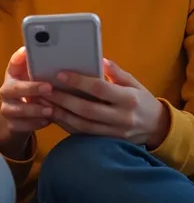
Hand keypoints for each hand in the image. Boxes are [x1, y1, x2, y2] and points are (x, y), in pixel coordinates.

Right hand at [0, 47, 53, 159]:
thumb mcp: (34, 77)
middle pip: (14, 89)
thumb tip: (38, 49)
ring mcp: (7, 109)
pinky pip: (21, 126)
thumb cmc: (32, 91)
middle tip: (49, 88)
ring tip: (51, 109)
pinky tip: (47, 121)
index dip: (19, 59)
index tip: (29, 54)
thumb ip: (37, 65)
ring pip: (17, 110)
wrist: (21, 118)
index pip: (13, 64)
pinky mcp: (12, 125)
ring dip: (34, 110)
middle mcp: (6, 91)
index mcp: (12, 76)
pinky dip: (35, 124)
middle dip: (32, 88)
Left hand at [42, 59, 170, 147]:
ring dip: (61, 114)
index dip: (79, 82)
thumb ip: (117, 73)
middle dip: (63, 99)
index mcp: (128, 99)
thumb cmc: (142, 101)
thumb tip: (101, 60)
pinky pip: (83, 135)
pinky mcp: (107, 142)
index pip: (100, 89)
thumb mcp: (135, 83)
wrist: (157, 129)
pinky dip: (67, 125)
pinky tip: (54, 115)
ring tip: (44, 102)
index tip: (60, 74)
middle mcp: (121, 117)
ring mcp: (114, 132)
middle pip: (87, 109)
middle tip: (45, 90)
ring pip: (82, 125)